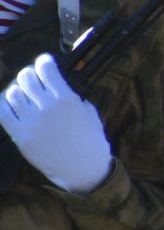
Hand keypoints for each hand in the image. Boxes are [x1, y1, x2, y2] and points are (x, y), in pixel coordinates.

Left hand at [0, 53, 110, 192]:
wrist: (83, 168)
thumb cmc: (90, 140)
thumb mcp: (88, 111)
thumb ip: (71, 96)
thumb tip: (55, 83)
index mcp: (67, 99)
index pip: (46, 69)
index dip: (44, 61)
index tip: (44, 62)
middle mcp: (47, 108)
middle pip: (26, 77)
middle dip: (29, 75)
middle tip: (32, 79)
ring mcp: (31, 122)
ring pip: (12, 93)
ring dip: (16, 89)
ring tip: (22, 94)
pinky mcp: (20, 136)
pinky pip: (3, 112)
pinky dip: (4, 104)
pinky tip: (11, 104)